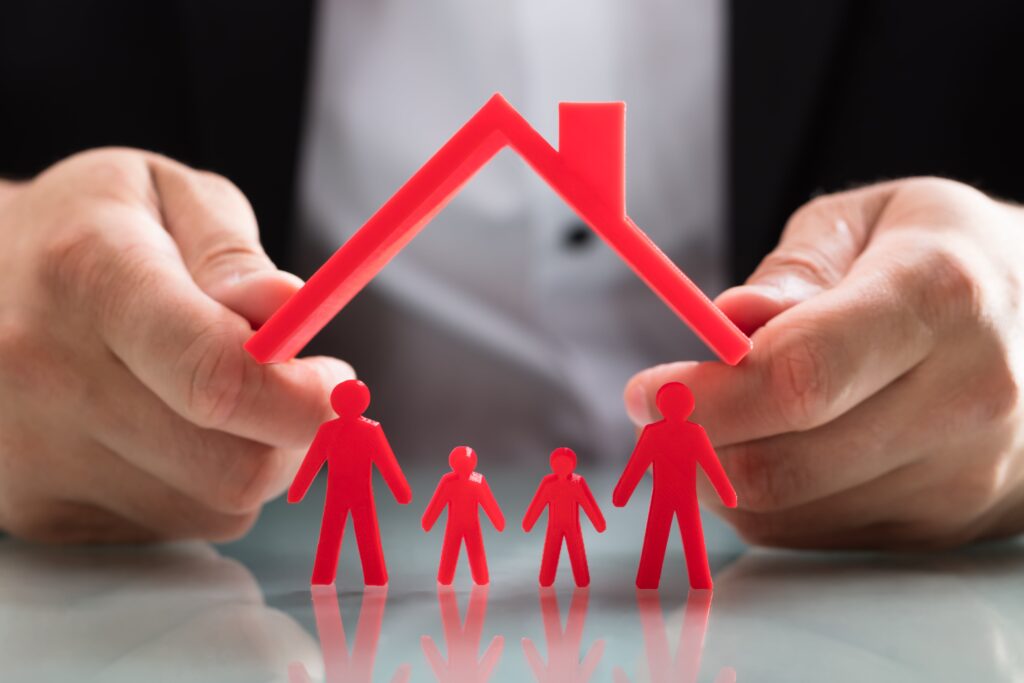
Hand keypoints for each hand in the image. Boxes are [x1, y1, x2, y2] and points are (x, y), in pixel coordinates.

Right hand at [0, 148, 353, 542]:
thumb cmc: (88, 231)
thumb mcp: (167, 195)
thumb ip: (233, 253)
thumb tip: (289, 310)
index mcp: (89, 275)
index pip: (217, 373)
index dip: (304, 396)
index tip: (338, 384)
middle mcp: (47, 375)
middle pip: (231, 464)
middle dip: (294, 434)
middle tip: (296, 386)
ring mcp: (33, 455)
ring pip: (216, 507)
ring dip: (250, 458)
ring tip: (215, 397)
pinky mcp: (36, 510)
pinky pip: (173, 526)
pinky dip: (199, 484)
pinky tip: (166, 428)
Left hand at [626, 178, 1023, 548]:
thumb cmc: (942, 256)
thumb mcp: (869, 220)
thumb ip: (794, 270)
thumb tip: (729, 320)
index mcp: (942, 299)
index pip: (800, 376)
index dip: (704, 395)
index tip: (645, 391)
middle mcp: (966, 398)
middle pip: (784, 462)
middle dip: (693, 441)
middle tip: (657, 408)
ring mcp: (962, 476)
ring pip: (786, 510)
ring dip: (718, 471)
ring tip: (715, 417)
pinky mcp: (943, 524)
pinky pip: (811, 532)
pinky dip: (761, 497)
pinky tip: (766, 445)